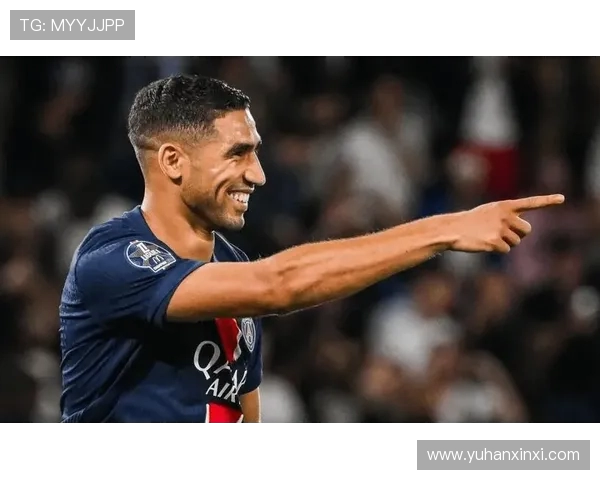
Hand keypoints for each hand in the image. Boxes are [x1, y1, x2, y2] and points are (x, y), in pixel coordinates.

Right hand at [448, 194, 564, 252]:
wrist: (452, 228)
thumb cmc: (472, 220)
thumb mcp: (490, 212)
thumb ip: (508, 217)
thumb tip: (523, 231)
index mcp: (505, 205)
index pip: (530, 202)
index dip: (547, 201)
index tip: (562, 199)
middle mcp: (505, 216)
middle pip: (527, 230)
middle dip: (519, 234)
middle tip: (504, 233)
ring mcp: (500, 229)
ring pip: (516, 242)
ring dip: (506, 242)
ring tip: (489, 236)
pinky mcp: (494, 242)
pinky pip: (506, 250)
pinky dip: (497, 249)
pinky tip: (485, 243)